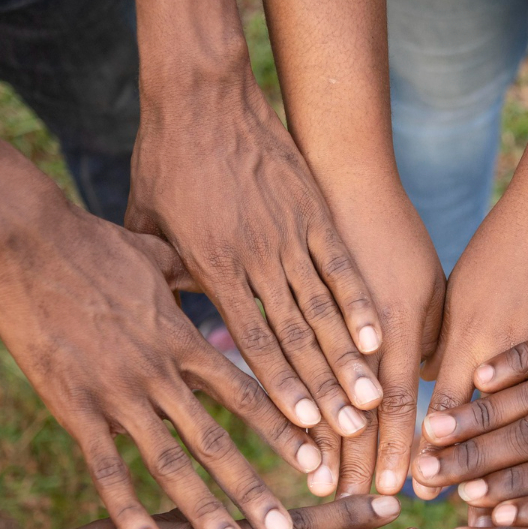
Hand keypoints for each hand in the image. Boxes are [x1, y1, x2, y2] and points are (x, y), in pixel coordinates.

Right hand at [0, 197, 320, 528]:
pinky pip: (105, 469)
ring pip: (170, 463)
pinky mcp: (73, 407)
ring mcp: (117, 394)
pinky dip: (128, 511)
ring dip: (206, 511)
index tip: (316, 462)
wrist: (24, 239)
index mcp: (183, 339)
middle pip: (217, 441)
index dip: (283, 429)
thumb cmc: (90, 242)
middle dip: (255, 489)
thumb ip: (190, 275)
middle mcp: (159, 373)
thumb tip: (212, 267)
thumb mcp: (156, 254)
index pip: (247, 392)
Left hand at [128, 80, 384, 438]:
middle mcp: (256, 257)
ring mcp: (290, 232)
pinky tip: (380, 340)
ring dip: (349, 358)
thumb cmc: (165, 159)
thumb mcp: (148, 224)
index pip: (251, 341)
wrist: (201, 93)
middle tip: (349, 435)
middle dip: (323, 390)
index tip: (304, 428)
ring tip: (370, 401)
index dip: (280, 388)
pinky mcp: (313, 210)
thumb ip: (163, 276)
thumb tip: (165, 323)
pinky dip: (361, 303)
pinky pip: (341, 265)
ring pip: (324, 307)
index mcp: (212, 266)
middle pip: (294, 336)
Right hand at [308, 186, 444, 496]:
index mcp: (404, 323)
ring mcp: (323, 321)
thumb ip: (428, 335)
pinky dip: (287, 398)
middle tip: (354, 510)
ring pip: (324, 393)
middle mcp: (365, 328)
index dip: (399, 449)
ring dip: (325, 442)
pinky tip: (286, 432)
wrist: (340, 167)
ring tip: (318, 484)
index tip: (398, 493)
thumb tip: (430, 384)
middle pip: (365, 409)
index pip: (405, 400)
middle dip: (360, 461)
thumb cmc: (394, 229)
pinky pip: (285, 360)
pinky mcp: (285, 316)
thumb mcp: (430, 284)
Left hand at [413, 200, 527, 498]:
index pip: (444, 408)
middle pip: (488, 431)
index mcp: (471, 333)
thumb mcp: (454, 292)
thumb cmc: (500, 244)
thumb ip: (443, 345)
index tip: (418, 497)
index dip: (431, 454)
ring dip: (520, 478)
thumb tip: (422, 393)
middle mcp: (513, 352)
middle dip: (474, 481)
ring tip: (507, 525)